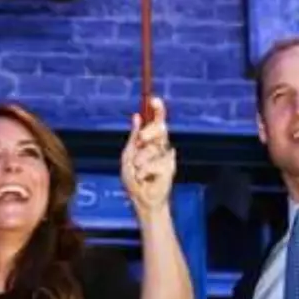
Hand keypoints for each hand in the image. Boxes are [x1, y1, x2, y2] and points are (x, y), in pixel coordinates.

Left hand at [121, 97, 175, 219]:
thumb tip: (137, 116)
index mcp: (150, 141)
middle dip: (150, 131)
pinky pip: (156, 162)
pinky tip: (145, 178)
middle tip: (142, 140)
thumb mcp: (128, 155)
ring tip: (138, 171)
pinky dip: (146, 170)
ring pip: (155, 147)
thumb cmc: (134, 180)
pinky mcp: (170, 167)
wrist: (141, 199)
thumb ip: (133, 137)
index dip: (158, 110)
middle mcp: (160, 146)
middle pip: (160, 128)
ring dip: (141, 159)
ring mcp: (166, 156)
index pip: (157, 121)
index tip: (154, 99)